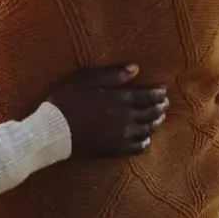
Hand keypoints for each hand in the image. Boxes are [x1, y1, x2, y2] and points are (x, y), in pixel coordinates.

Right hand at [44, 64, 167, 157]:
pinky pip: (138, 147)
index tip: (163, 90)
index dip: (158, 92)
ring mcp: (122, 135)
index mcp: (121, 99)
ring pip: (148, 129)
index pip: (148, 95)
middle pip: (151, 112)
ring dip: (156, 123)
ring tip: (158, 118)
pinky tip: (145, 139)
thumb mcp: (86, 80)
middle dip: (160, 107)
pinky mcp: (115, 149)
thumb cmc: (67, 101)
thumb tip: (136, 68)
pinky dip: (145, 142)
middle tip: (164, 103)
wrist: (53, 130)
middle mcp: (127, 118)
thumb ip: (112, 74)